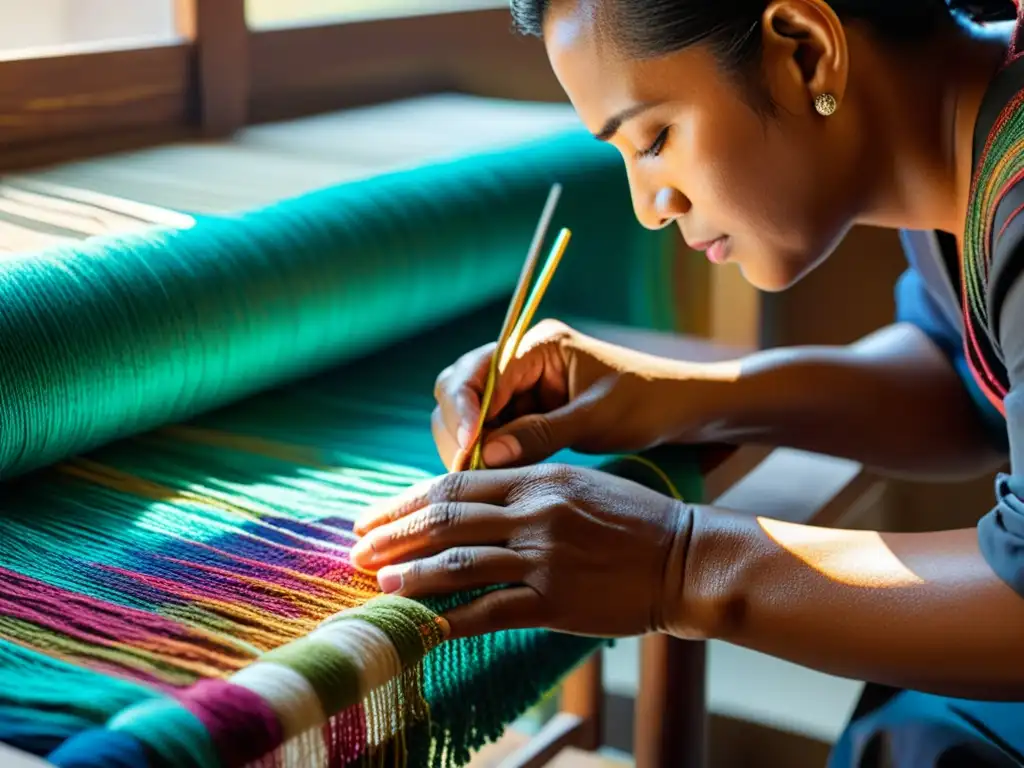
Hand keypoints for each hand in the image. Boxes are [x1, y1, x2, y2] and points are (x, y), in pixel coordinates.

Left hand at [350, 464, 692, 639]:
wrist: (685, 558)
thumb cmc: (632, 521)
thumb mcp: (576, 485)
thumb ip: (523, 490)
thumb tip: (468, 505)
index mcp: (536, 477)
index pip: (453, 484)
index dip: (405, 500)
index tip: (374, 515)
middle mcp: (533, 512)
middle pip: (444, 520)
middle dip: (393, 535)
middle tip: (357, 550)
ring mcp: (543, 557)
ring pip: (458, 564)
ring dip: (409, 576)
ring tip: (377, 584)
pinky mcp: (555, 601)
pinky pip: (488, 610)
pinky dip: (449, 618)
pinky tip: (420, 625)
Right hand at [433, 320, 720, 470]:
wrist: (679, 410)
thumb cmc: (648, 403)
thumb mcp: (596, 419)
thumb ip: (541, 435)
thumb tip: (485, 455)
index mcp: (539, 345)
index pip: (479, 373)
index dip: (465, 412)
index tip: (470, 452)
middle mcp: (522, 359)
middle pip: (460, 388)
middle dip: (458, 429)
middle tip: (466, 471)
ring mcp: (522, 387)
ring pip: (469, 414)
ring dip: (467, 445)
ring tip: (478, 479)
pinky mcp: (526, 413)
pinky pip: (490, 432)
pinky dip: (484, 454)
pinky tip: (490, 477)